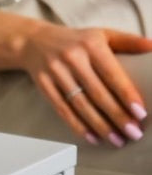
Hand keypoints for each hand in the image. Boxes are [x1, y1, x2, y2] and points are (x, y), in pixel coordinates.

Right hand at [20, 19, 150, 144]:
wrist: (33, 41)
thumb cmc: (75, 40)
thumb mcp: (102, 35)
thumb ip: (128, 41)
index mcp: (90, 44)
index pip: (112, 74)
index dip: (126, 95)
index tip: (140, 113)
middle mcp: (72, 57)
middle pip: (97, 93)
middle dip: (118, 116)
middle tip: (133, 133)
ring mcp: (55, 71)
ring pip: (80, 104)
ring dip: (100, 125)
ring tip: (117, 139)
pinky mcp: (44, 84)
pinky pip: (62, 109)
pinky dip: (78, 126)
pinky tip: (92, 137)